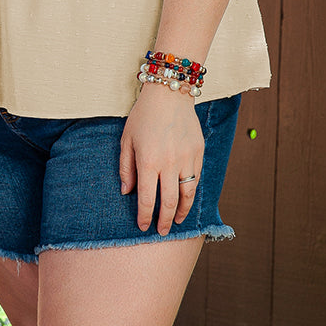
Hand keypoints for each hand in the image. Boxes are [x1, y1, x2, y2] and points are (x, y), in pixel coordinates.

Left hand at [119, 86, 203, 234]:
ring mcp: (186, 158)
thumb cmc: (143, 116)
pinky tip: (185, 199)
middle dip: (165, 220)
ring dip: (182, 211)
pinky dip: (191, 192)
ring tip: (176, 221)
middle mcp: (169, 163)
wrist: (169, 94)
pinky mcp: (198, 152)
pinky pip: (196, 178)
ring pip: (187, 194)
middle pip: (169, 202)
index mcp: (148, 161)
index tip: (143, 226)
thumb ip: (126, 168)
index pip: (147, 198)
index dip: (145, 216)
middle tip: (162, 231)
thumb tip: (126, 192)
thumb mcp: (126, 140)